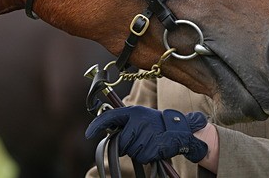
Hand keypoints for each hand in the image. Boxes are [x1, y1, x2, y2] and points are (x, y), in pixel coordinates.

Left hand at [85, 106, 208, 163]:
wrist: (180, 130)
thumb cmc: (156, 125)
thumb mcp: (140, 119)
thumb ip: (125, 124)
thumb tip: (109, 135)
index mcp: (133, 112)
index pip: (109, 117)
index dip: (96, 125)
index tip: (88, 134)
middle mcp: (138, 120)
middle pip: (120, 142)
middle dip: (126, 146)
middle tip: (138, 140)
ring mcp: (146, 133)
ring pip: (131, 151)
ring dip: (138, 151)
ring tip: (149, 142)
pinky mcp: (153, 145)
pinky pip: (142, 157)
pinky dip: (147, 156)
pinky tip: (155, 148)